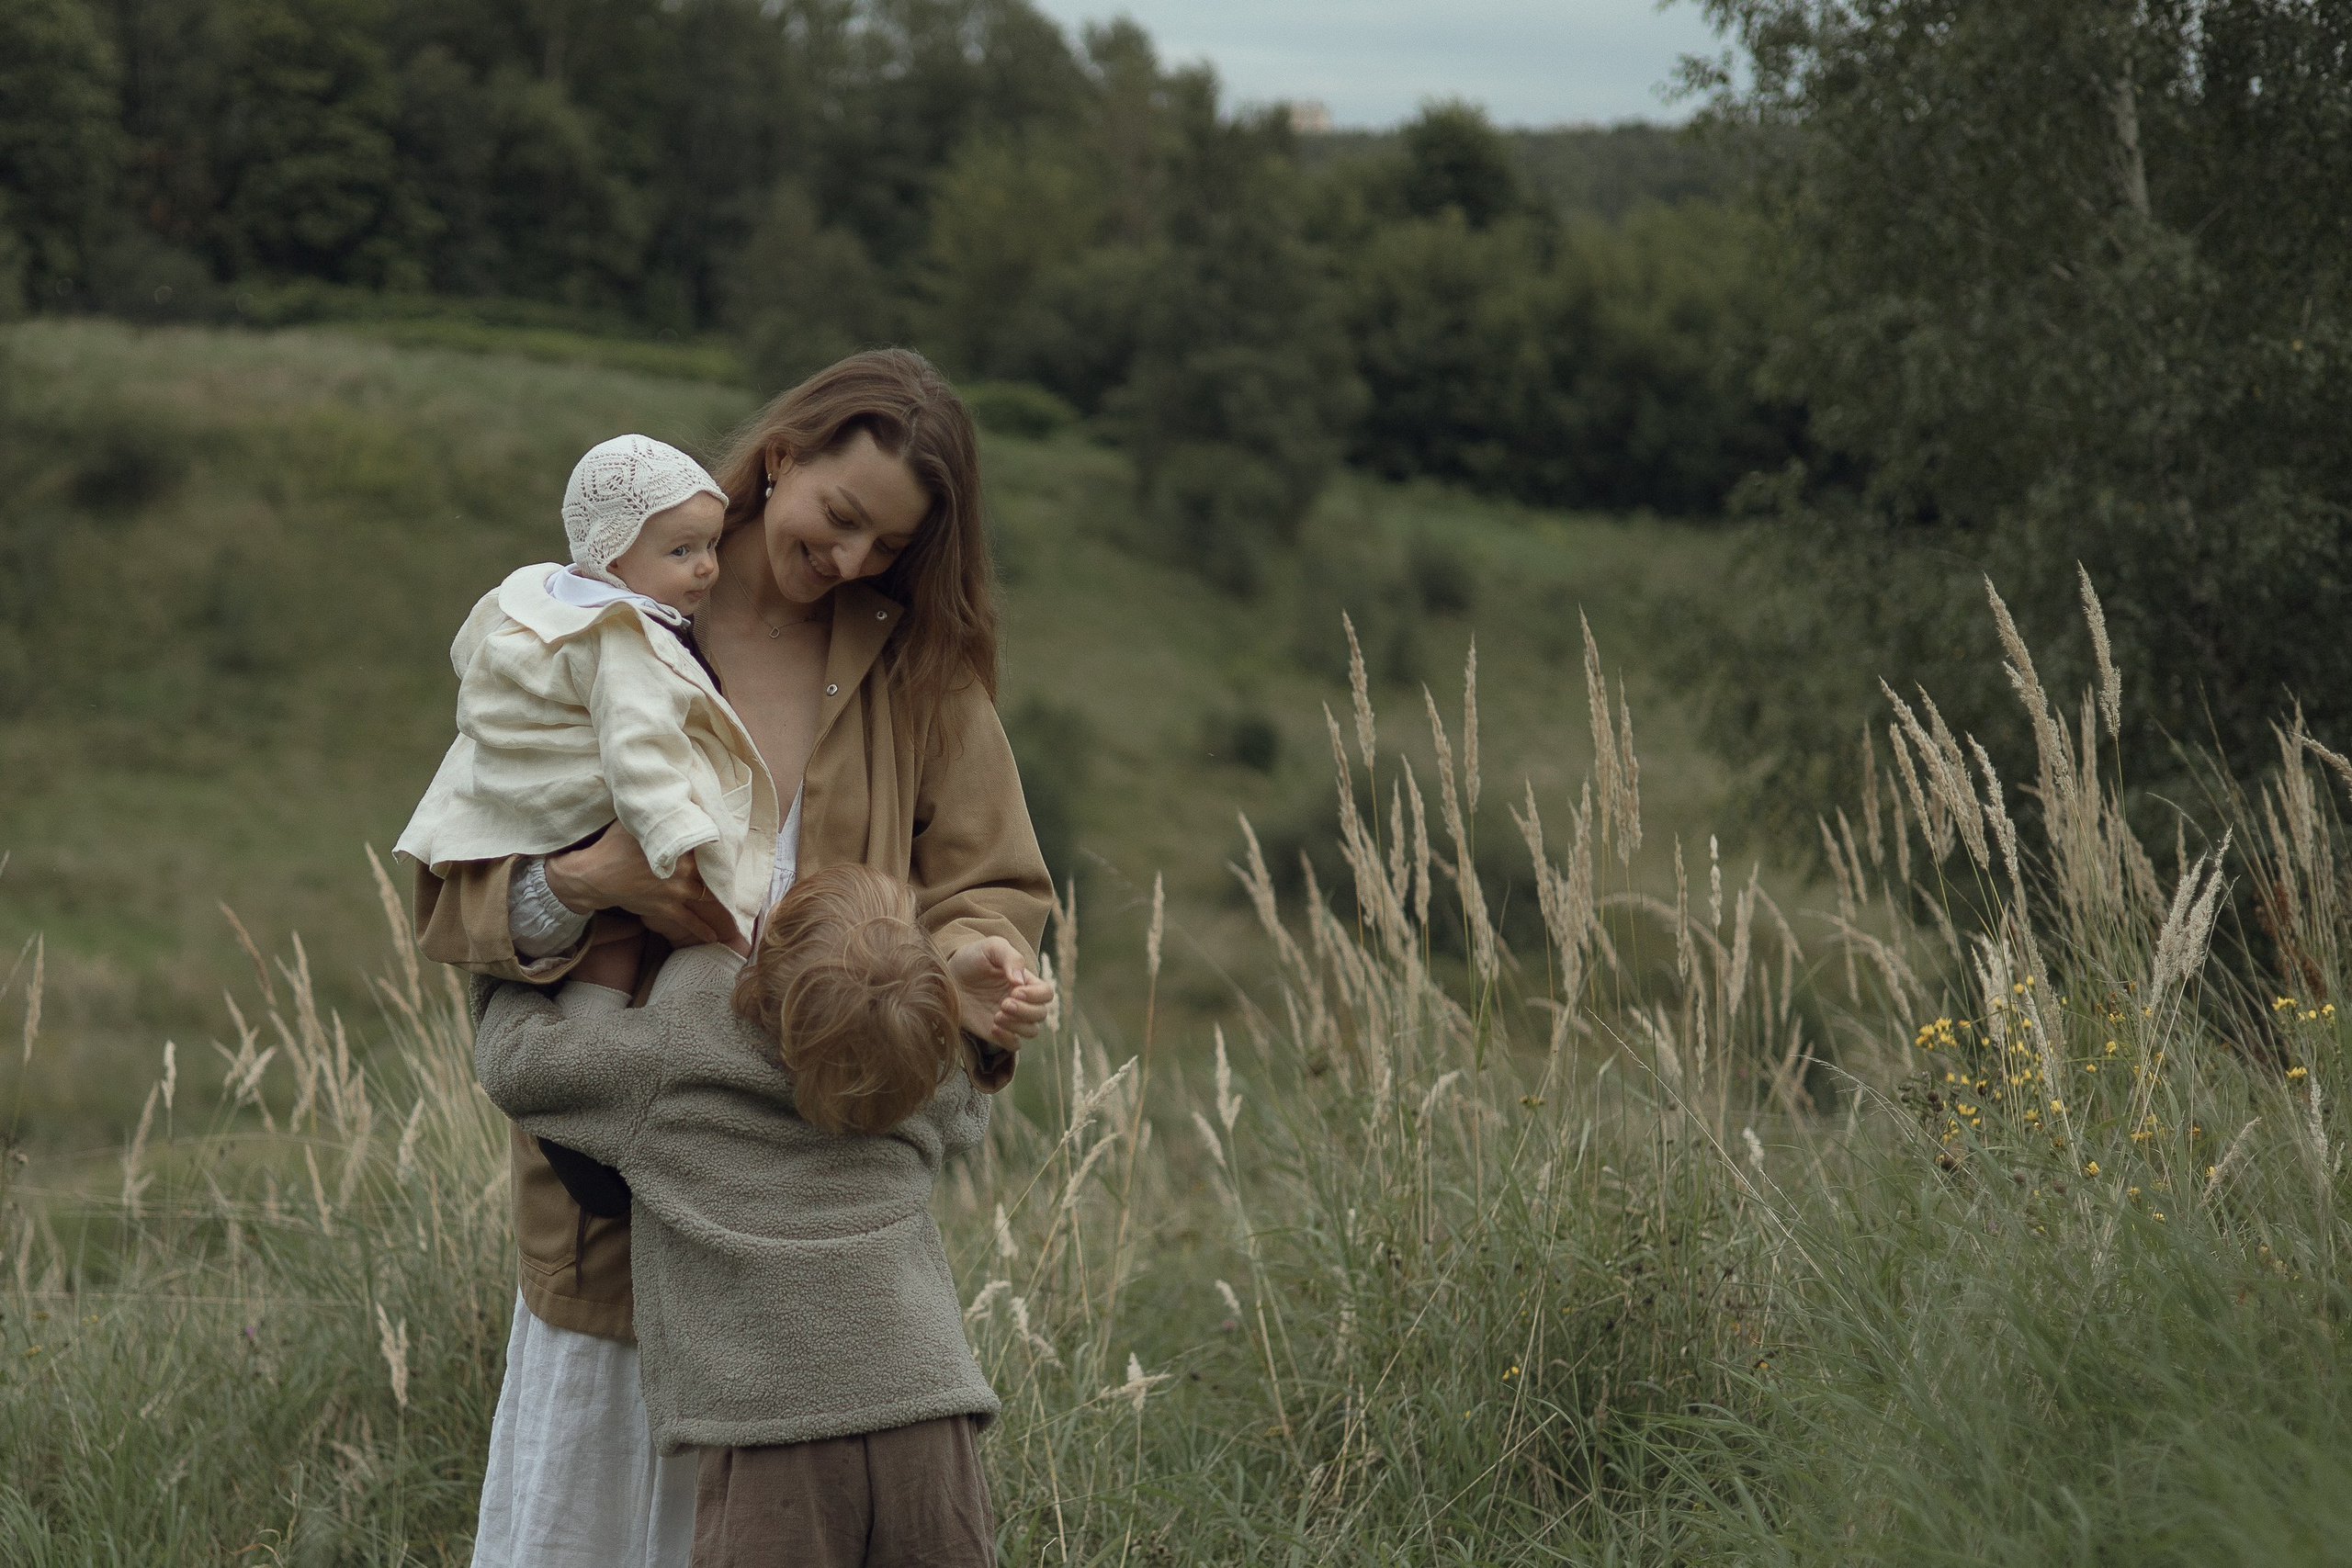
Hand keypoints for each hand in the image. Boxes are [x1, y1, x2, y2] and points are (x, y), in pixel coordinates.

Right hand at [545, 827, 742, 950]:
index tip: (734, 842)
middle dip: (725, 872)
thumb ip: (655, 812)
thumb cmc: (612, 845)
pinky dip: (704, 930)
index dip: (721, 842)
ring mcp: (676, 891)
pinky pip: (690, 921)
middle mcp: (683, 869)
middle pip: (713, 871)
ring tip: (735, 904)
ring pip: (707, 896)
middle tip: (740, 873)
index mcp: (678, 845)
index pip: (707, 841)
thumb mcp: (634, 821)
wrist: (593, 876)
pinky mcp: (667, 909)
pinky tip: (717, 937)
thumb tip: (662, 791)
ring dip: (720, 900)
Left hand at [945, 936, 1054, 1049]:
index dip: (1036, 995)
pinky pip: (1014, 1045)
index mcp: (1025, 982)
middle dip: (1025, 1011)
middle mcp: (1022, 1001)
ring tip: (997, 1015)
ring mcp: (1011, 1019)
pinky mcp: (997, 1032)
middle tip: (1004, 1004)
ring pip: (1032, 1031)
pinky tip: (993, 1027)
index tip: (1015, 990)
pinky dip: (1008, 1039)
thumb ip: (1010, 957)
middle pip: (1041, 1014)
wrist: (947, 975)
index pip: (1047, 993)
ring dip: (1018, 1025)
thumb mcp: (991, 947)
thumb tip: (1020, 982)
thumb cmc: (972, 958)